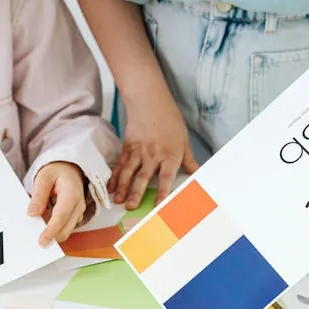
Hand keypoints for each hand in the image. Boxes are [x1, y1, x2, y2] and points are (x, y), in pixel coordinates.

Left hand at [29, 162, 87, 245]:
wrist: (69, 169)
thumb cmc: (57, 171)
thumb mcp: (44, 177)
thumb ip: (38, 195)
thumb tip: (32, 214)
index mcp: (71, 194)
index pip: (61, 217)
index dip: (51, 231)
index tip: (41, 241)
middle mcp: (79, 205)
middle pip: (66, 228)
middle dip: (51, 236)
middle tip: (35, 239)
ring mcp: (79, 212)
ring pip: (66, 230)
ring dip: (53, 232)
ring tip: (37, 227)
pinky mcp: (75, 216)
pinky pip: (65, 227)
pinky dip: (55, 229)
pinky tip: (44, 224)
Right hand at [110, 88, 198, 209]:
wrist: (149, 102)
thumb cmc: (169, 120)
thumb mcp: (184, 140)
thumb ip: (188, 160)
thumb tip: (197, 174)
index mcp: (170, 154)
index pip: (166, 176)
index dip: (162, 191)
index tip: (158, 205)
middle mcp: (153, 155)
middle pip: (143, 176)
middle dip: (136, 193)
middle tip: (130, 206)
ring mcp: (138, 151)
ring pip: (129, 172)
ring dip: (123, 187)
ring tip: (118, 200)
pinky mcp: (127, 147)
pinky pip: (120, 164)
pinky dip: (115, 177)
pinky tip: (111, 187)